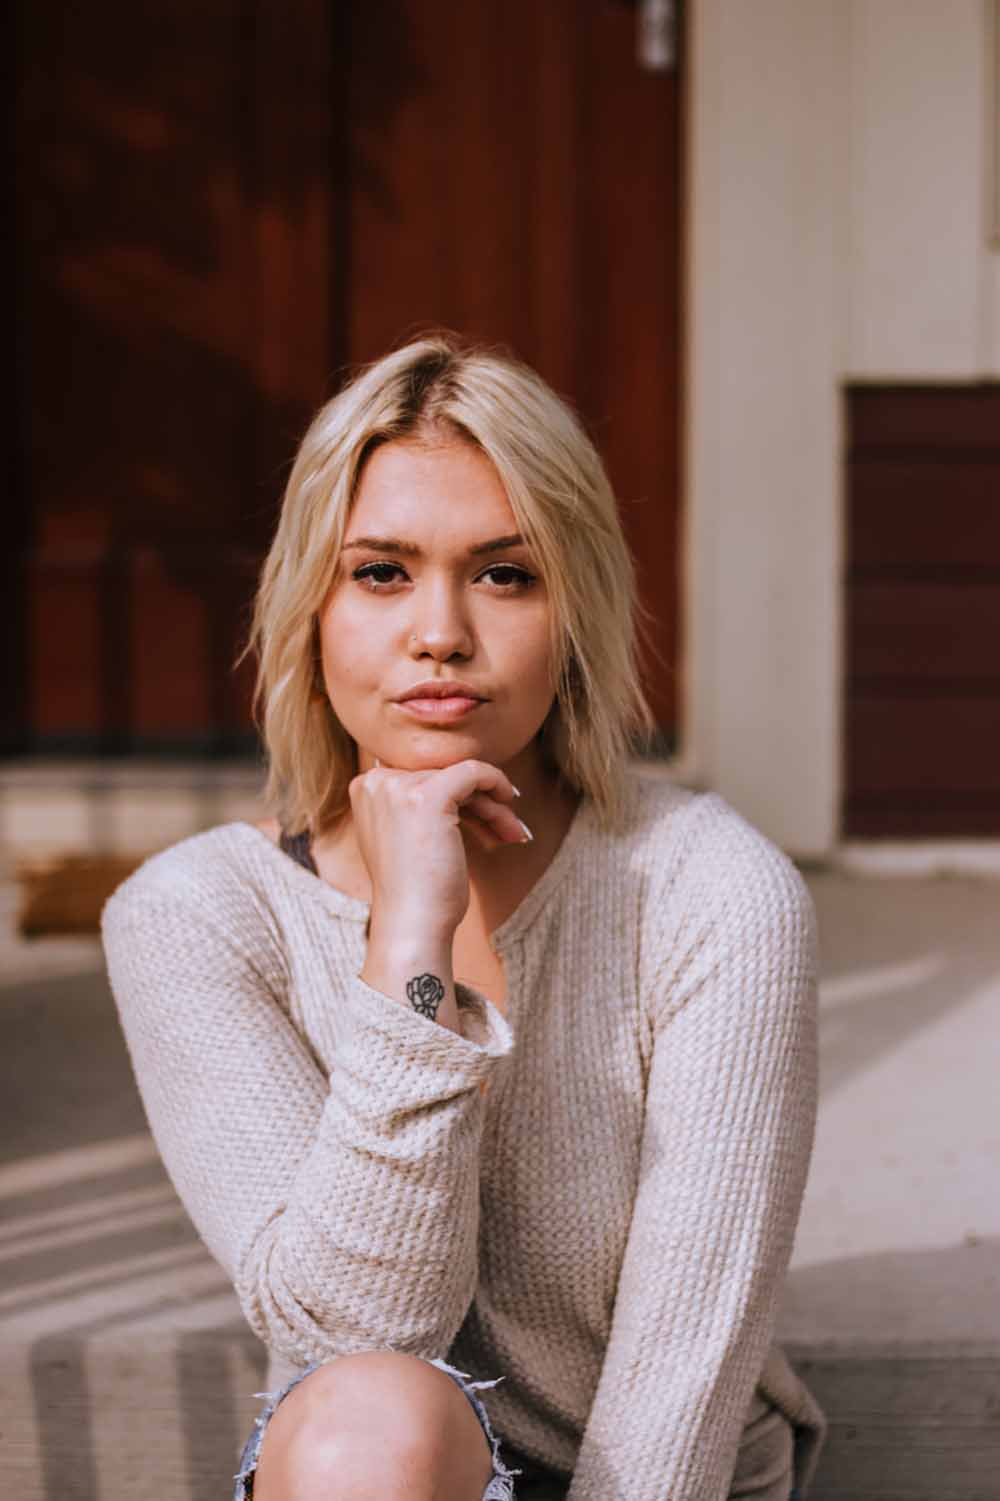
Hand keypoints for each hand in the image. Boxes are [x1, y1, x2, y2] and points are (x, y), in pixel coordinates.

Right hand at [349, 758, 528, 939]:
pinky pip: (473, 771)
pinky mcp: (427, 797)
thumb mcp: (406, 836)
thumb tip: (463, 778)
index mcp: (366, 789)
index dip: (458, 794)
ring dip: (492, 805)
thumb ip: (417, 804)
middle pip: (443, 774)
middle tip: (508, 828)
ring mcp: (399, 788)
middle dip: (480, 801)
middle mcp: (376, 782)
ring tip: (512, 831)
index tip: (484, 814)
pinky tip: (511, 803)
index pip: (423, 775)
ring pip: (462, 777)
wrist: (413, 924)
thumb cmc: (416, 891)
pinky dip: (497, 782)